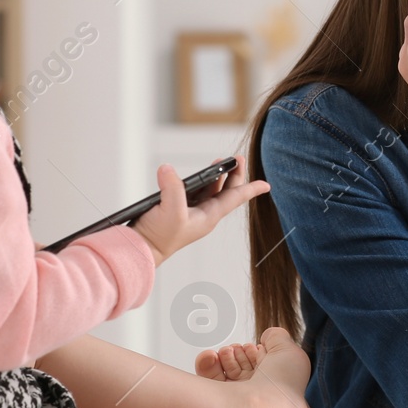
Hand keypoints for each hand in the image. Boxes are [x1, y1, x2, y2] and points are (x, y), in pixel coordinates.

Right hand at [130, 154, 267, 265]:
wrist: (141, 249)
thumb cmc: (160, 237)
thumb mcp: (170, 211)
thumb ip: (172, 188)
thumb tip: (167, 169)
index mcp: (209, 216)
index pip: (235, 198)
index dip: (251, 190)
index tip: (267, 184)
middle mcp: (203, 214)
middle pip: (225, 191)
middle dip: (233, 174)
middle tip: (238, 157)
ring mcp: (190, 212)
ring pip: (209, 191)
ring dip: (216, 176)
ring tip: (220, 161)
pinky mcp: (176, 210)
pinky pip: (193, 193)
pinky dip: (198, 182)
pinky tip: (195, 176)